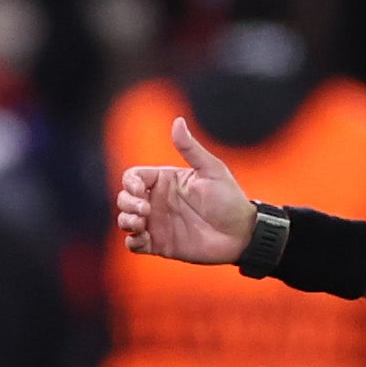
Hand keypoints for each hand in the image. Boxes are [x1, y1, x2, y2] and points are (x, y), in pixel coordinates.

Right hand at [116, 117, 253, 263]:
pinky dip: (132, 242)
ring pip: (125, 221)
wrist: (241, 234)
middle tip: (145, 211)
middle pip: (124, 198)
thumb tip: (177, 121)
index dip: (130, 182)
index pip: (133, 177)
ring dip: (126, 221)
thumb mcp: (211, 170)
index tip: (140, 190)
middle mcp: (158, 201)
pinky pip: (134, 245)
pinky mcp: (160, 245)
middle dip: (127, 203)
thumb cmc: (229, 200)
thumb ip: (190, 148)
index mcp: (166, 181)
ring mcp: (158, 224)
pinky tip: (143, 239)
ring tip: (141, 225)